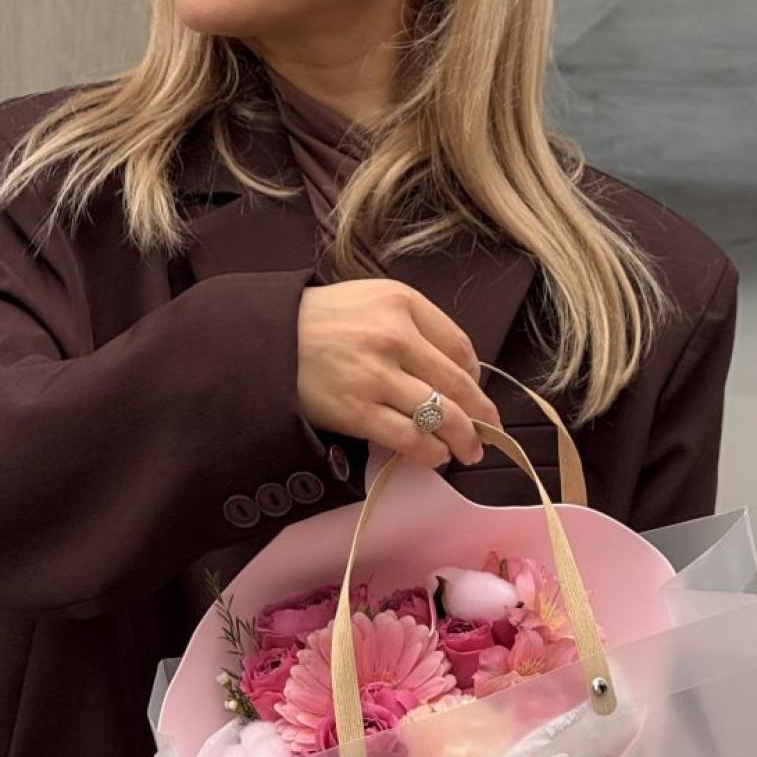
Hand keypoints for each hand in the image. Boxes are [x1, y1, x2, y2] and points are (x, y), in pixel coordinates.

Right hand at [295, 279, 504, 469]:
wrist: (267, 339)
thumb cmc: (322, 321)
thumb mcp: (372, 300)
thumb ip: (415, 325)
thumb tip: (455, 371)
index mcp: (403, 304)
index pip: (461, 348)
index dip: (475, 378)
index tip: (474, 395)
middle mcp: (395, 337)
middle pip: (458, 386)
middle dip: (481, 417)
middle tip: (488, 433)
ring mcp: (376, 377)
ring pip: (441, 416)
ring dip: (462, 440)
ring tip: (466, 451)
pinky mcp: (358, 411)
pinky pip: (410, 439)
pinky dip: (430, 452)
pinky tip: (435, 456)